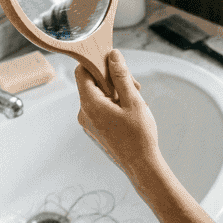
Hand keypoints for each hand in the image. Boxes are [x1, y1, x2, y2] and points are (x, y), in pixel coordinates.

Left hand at [75, 51, 158, 180]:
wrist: (141, 166)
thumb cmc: (139, 136)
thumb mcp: (133, 101)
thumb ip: (121, 76)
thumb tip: (113, 56)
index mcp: (90, 104)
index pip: (81, 72)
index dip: (96, 62)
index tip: (115, 63)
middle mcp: (84, 113)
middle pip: (92, 83)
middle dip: (112, 80)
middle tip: (135, 87)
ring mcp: (88, 122)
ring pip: (98, 95)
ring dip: (116, 93)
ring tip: (135, 102)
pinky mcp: (95, 129)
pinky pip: (100, 108)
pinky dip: (114, 104)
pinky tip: (130, 112)